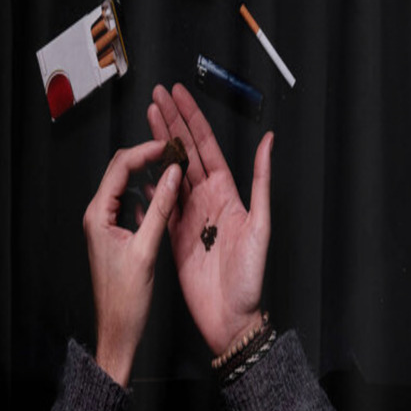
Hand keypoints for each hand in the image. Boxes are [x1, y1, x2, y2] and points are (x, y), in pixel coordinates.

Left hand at [84, 141, 182, 387]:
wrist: (118, 329)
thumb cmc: (127, 298)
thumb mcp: (147, 249)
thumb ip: (161, 208)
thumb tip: (173, 174)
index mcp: (98, 215)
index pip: (120, 166)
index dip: (146, 151)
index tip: (171, 147)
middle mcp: (98, 215)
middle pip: (120, 170)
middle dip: (146, 155)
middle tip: (175, 150)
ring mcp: (106, 224)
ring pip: (126, 185)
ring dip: (148, 171)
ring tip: (174, 165)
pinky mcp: (117, 233)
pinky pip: (131, 203)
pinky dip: (149, 192)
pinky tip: (166, 193)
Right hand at [147, 83, 273, 356]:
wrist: (231, 315)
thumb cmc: (250, 275)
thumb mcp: (260, 224)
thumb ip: (260, 180)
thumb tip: (269, 139)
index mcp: (227, 193)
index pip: (206, 147)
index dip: (190, 119)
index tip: (178, 94)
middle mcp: (207, 199)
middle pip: (185, 153)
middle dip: (171, 122)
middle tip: (157, 95)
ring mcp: (189, 216)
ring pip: (170, 172)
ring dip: (159, 145)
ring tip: (147, 119)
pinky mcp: (173, 235)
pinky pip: (160, 204)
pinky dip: (150, 184)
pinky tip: (141, 170)